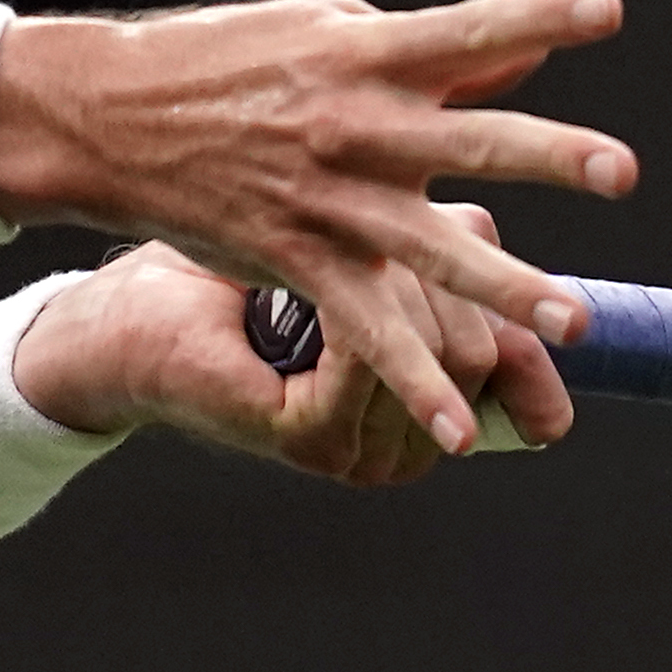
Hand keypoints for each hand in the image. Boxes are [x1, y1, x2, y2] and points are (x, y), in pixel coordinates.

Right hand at [0, 0, 631, 453]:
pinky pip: (368, 331)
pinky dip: (414, 382)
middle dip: (549, 158)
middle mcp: (355, 125)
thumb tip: (524, 53)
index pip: (469, 29)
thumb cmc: (227, 62)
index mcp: (366, 54)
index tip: (612, 11)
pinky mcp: (299, 261)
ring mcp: (330, 200)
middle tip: (621, 173)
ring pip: (432, 251)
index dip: (542, 16)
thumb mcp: (324, 33)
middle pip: (470, 141)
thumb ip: (428, 53)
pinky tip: (460, 431)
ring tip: (577, 321)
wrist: (109, 118)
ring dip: (506, 288)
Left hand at [13, 235, 575, 488]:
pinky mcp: (311, 436)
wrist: (139, 313)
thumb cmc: (250, 274)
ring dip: (397, 277)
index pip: (518, 376)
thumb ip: (449, 251)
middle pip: (483, 350)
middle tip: (412, 225)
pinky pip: (374, 351)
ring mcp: (357, 451)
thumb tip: (501, 221)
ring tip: (359, 240)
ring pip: (435, 347)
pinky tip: (335, 261)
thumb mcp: (371, 258)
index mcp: (427, 416)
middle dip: (448, 273)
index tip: (531, 263)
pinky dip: (358, 294)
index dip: (529, 320)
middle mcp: (400, 448)